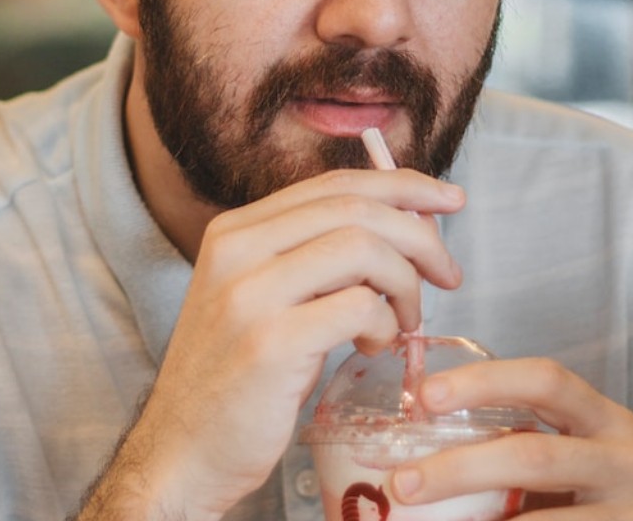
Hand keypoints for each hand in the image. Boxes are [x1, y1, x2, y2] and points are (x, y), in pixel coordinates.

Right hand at [110, 169, 464, 519]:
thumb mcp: (264, 297)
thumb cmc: (239, 376)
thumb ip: (316, 258)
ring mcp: (249, 295)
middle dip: (421, 236)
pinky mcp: (270, 343)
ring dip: (406, 285)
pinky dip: (384, 327)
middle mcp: (237, 250)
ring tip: (405, 321)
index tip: (448, 200)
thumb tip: (405, 228)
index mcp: (236, 231)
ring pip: (363, 248)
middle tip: (448, 274)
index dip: (402, 185)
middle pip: (355, 208)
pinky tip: (373, 348)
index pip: (334, 183)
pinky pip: (359, 308)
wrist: (184, 448)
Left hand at [388, 358, 632, 519]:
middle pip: (533, 455)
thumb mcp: (593, 447)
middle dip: (459, 469)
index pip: (546, 380)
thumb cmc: (625, 483)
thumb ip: (530, 439)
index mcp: (606, 419)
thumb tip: (427, 444)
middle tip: (402, 483)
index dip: (485, 381)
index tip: (427, 395)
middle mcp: (626, 461)